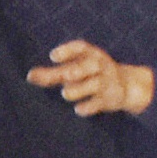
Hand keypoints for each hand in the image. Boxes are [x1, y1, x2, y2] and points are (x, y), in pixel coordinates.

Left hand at [29, 40, 155, 116]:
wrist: (126, 86)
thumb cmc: (90, 75)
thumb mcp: (74, 70)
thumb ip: (51, 74)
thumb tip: (30, 75)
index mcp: (90, 55)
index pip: (81, 47)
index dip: (68, 51)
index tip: (52, 56)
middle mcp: (100, 66)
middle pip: (88, 66)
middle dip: (73, 71)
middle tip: (61, 76)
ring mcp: (106, 82)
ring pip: (94, 84)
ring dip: (79, 89)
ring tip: (65, 94)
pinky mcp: (109, 98)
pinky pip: (100, 103)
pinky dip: (89, 107)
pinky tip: (79, 109)